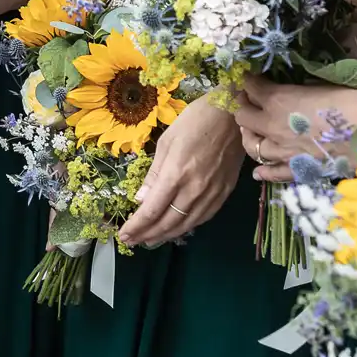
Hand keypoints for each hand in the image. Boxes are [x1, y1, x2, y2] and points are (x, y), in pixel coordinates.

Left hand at [115, 97, 242, 245]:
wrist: (232, 115)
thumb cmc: (195, 120)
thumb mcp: (166, 141)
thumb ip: (154, 173)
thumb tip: (141, 199)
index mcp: (176, 174)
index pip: (152, 211)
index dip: (136, 226)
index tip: (123, 234)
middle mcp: (194, 189)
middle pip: (168, 222)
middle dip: (147, 235)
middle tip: (132, 241)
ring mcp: (212, 193)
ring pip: (186, 224)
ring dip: (166, 236)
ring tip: (150, 240)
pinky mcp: (225, 193)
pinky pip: (203, 218)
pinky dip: (187, 227)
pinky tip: (177, 228)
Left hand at [234, 80, 356, 182]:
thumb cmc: (350, 102)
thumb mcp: (321, 86)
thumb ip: (299, 89)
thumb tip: (293, 89)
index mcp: (278, 98)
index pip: (250, 86)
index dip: (247, 80)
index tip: (249, 77)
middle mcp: (272, 125)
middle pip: (242, 116)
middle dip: (243, 107)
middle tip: (249, 102)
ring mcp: (281, 150)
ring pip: (251, 145)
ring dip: (249, 136)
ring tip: (252, 131)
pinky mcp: (295, 169)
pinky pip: (272, 173)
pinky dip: (263, 172)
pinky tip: (258, 172)